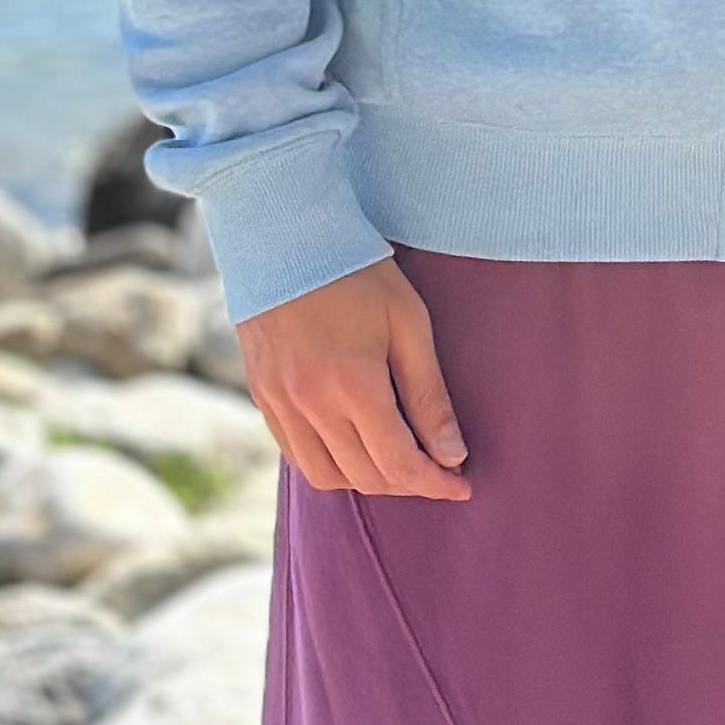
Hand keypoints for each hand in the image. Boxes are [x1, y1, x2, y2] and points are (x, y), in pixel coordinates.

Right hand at [236, 257, 471, 501]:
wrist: (283, 237)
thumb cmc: (357, 272)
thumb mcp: (408, 323)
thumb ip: (429, 394)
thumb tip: (452, 454)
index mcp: (352, 385)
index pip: (399, 462)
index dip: (435, 483)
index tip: (462, 487)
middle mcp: (310, 405)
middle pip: (365, 476)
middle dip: (407, 483)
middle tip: (437, 469)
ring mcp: (279, 404)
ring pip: (325, 476)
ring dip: (366, 479)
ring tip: (397, 460)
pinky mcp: (261, 397)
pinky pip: (296, 455)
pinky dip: (329, 463)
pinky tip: (354, 445)